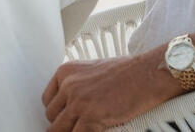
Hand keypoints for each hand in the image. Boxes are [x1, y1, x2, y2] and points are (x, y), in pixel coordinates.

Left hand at [41, 54, 177, 131]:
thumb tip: (72, 103)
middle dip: (61, 124)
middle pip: (51, 116)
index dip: (56, 112)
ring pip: (58, 129)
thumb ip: (78, 84)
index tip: (62, 118)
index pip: (47, 100)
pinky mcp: (90, 118)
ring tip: (80, 130)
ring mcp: (78, 102)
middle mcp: (68, 85)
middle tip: (73, 127)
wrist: (147, 74)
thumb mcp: (93, 70)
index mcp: (66, 72)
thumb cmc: (128, 72)